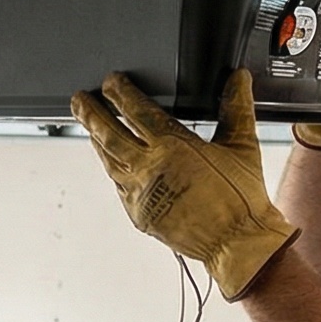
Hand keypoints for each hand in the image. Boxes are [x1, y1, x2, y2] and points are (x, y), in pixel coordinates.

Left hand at [70, 68, 298, 299]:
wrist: (235, 242)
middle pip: (109, 134)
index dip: (119, 93)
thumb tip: (237, 79)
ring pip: (109, 161)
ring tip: (89, 128)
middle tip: (79, 100)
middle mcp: (150, 168)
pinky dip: (113, 171)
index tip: (110, 82)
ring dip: (97, 141)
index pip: (136, 110)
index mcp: (173, 146)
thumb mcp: (242, 146)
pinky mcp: (139, 215)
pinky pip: (119, 187)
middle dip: (91, 114)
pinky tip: (113, 164)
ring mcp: (141, 194)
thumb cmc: (241, 197)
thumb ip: (236, 108)